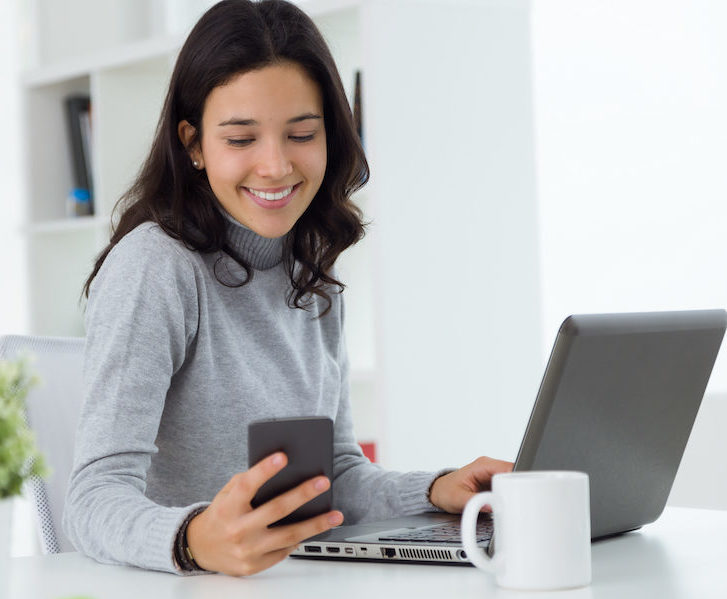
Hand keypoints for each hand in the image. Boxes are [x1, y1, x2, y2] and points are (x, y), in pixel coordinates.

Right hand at [186, 452, 343, 575]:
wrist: (200, 548)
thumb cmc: (221, 514)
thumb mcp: (226, 494)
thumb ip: (247, 482)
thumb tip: (280, 470)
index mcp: (228, 507)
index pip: (246, 485)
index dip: (264, 470)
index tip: (282, 456)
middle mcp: (237, 529)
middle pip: (275, 510)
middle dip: (302, 494)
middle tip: (323, 482)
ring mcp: (247, 550)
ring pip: (288, 535)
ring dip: (315, 524)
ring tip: (336, 515)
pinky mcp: (254, 565)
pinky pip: (284, 551)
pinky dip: (301, 539)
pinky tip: (316, 528)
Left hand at [428, 456, 512, 513]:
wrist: (440, 492)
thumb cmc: (445, 491)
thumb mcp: (457, 498)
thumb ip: (474, 501)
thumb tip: (491, 505)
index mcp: (482, 465)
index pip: (506, 467)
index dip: (516, 479)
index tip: (518, 493)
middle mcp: (489, 468)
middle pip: (513, 474)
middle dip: (516, 488)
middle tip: (514, 503)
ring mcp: (493, 475)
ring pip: (512, 481)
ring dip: (513, 493)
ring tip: (509, 505)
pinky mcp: (494, 484)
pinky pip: (507, 487)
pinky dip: (508, 496)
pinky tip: (505, 504)